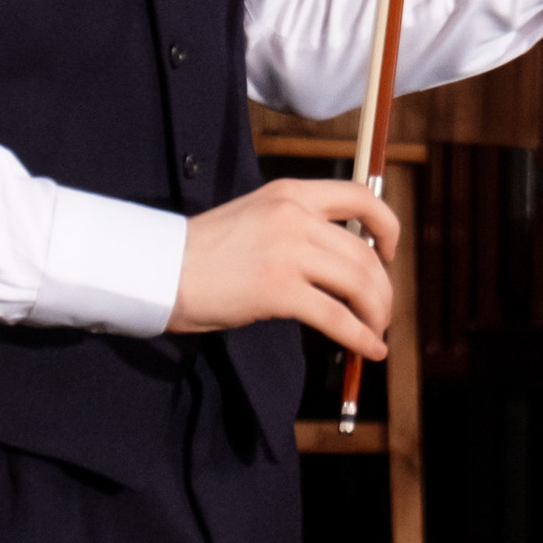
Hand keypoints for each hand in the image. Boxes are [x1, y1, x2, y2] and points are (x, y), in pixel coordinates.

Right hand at [169, 176, 400, 354]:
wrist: (154, 271)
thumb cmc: (201, 253)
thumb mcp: (255, 219)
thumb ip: (299, 228)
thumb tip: (348, 262)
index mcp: (290, 193)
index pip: (361, 197)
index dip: (387, 226)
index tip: (389, 252)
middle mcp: (294, 216)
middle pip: (364, 253)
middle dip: (383, 288)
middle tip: (382, 311)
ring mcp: (287, 252)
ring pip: (359, 283)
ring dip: (377, 312)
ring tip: (376, 331)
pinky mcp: (277, 290)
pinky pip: (336, 316)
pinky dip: (361, 336)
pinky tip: (370, 349)